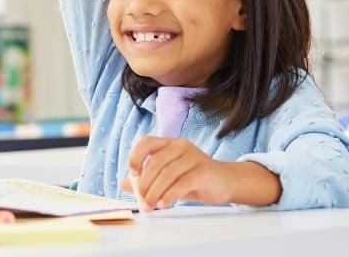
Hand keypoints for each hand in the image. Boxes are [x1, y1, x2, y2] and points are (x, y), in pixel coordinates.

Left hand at [118, 136, 236, 210]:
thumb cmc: (194, 179)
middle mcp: (181, 146)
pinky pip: (183, 182)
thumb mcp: (168, 178)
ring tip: (150, 206)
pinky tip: (163, 204)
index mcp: (170, 144)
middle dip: (145, 184)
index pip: (146, 142)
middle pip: (156, 162)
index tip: (132, 174)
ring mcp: (194, 157)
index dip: (136, 156)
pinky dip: (170, 195)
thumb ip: (147, 180)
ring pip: (168, 173)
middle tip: (141, 201)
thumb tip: (124, 184)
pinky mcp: (204, 171)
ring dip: (155, 192)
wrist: (224, 182)